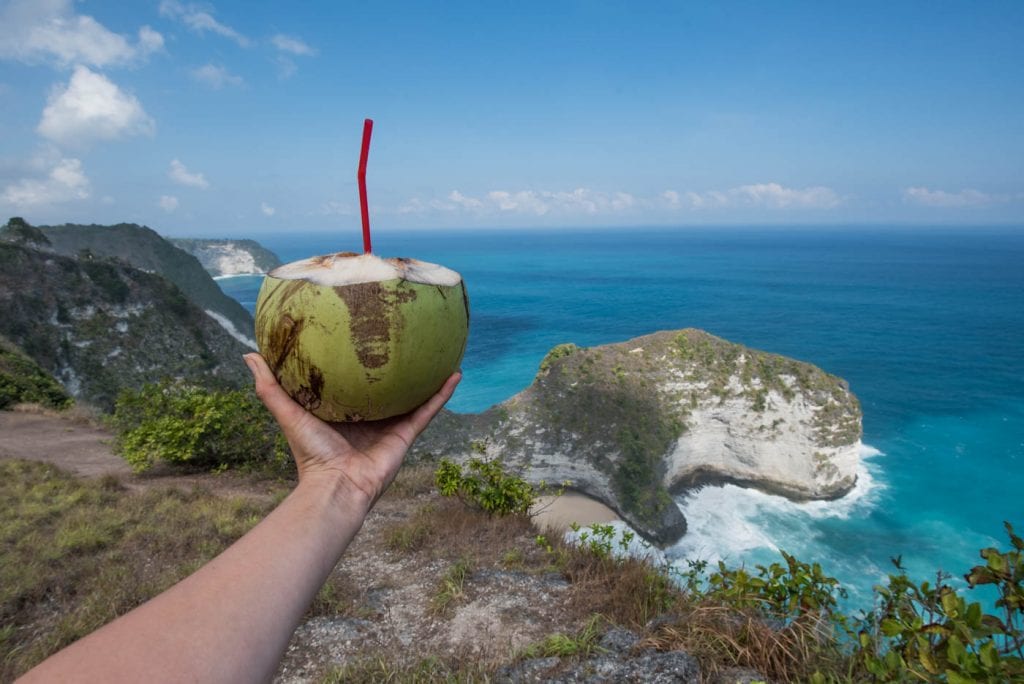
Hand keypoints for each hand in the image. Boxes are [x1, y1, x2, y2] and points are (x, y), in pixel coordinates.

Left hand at [243, 353, 459, 509]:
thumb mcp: (288, 412)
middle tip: (406, 334)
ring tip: (440, 349)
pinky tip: (455, 373)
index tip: (365, 332)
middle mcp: (369, 416)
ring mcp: (390, 424)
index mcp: (345, 410)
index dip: (360, 359)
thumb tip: (249, 353)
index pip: (354, 380)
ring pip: (413, 393)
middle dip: (397, 364)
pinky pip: (428, 409)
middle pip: (387, 385)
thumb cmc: (310, 454)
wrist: (336, 486)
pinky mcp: (406, 434)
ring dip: (427, 375)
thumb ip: (270, 386)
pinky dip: (442, 393)